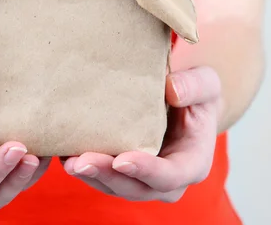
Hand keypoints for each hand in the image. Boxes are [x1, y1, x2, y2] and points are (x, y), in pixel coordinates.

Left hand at [62, 66, 221, 201]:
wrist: (183, 101)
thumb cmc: (195, 93)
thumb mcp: (206, 82)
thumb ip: (195, 85)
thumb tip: (172, 90)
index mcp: (192, 162)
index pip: (170, 176)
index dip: (146, 171)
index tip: (121, 159)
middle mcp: (167, 180)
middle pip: (136, 188)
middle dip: (107, 176)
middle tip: (81, 162)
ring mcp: (143, 179)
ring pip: (115, 187)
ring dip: (91, 176)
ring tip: (68, 161)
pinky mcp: (123, 171)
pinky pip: (102, 177)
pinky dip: (84, 169)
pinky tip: (65, 154)